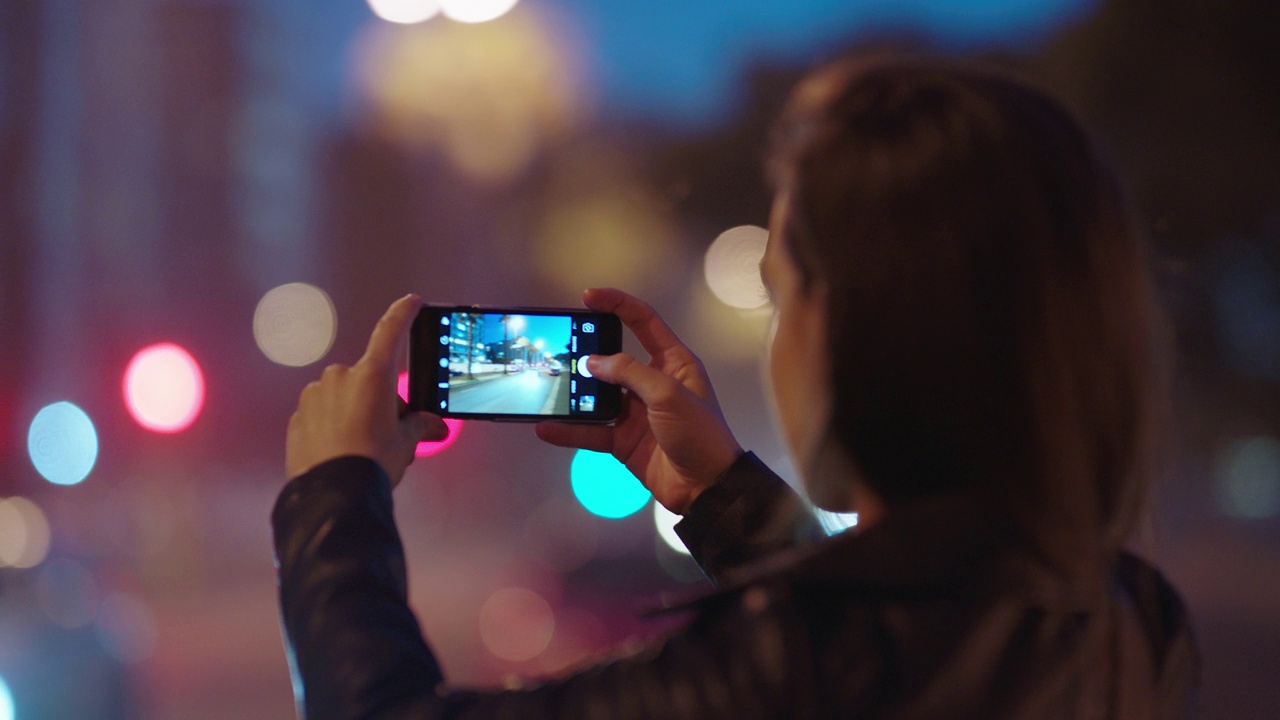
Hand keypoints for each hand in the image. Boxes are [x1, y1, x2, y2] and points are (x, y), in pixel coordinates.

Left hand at [286, 294, 448, 484]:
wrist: (332, 496)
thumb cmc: (370, 464)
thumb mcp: (405, 443)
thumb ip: (419, 426)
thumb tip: (434, 425)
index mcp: (372, 376)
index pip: (391, 332)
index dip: (403, 313)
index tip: (411, 301)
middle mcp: (341, 378)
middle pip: (368, 379)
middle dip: (380, 400)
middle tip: (389, 432)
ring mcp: (315, 396)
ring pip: (342, 397)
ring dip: (354, 413)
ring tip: (362, 448)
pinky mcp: (298, 417)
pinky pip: (321, 414)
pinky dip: (333, 427)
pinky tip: (341, 451)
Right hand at [536, 288, 742, 514]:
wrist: (707, 487)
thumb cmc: (702, 434)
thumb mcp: (669, 395)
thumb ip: (630, 373)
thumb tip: (594, 362)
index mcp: (673, 362)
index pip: (643, 322)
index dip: (617, 305)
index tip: (589, 297)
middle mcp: (653, 383)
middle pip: (613, 359)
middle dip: (587, 353)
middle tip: (561, 348)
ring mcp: (636, 412)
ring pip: (597, 396)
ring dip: (574, 394)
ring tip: (550, 387)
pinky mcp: (623, 439)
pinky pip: (591, 430)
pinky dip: (569, 430)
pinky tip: (549, 427)